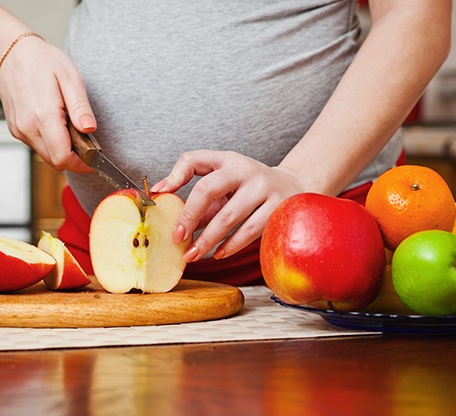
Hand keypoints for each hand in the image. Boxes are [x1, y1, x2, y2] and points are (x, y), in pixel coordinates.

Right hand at [0, 36, 95, 171]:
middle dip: (75, 159)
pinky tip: (57, 125)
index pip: (63, 157)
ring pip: (46, 156)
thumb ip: (80, 107)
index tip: (95, 160)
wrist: (9, 54)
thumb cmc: (40, 61)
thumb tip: (90, 129)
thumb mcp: (69, 77)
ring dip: (63, 151)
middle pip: (56, 161)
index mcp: (43, 116)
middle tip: (88, 144)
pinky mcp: (16, 130)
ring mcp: (19, 130)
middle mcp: (27, 127)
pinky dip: (51, 143)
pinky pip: (37, 146)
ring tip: (71, 128)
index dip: (82, 164)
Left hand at [150, 150, 305, 261]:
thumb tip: (161, 196)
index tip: (162, 201)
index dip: (176, 180)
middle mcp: (246, 171)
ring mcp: (264, 189)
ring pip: (229, 217)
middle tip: (177, 238)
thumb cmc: (249, 184)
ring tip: (193, 254)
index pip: (195, 163)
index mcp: (228, 161)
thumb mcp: (224, 176)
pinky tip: (218, 254)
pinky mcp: (278, 209)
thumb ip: (195, 185)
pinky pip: (250, 231)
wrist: (293, 186)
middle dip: (189, 217)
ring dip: (208, 240)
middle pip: (208, 191)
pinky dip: (231, 245)